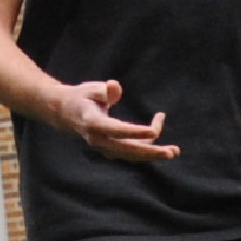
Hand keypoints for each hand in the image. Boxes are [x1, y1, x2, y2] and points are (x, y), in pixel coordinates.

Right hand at [53, 76, 177, 162]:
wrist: (66, 114)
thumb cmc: (82, 97)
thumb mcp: (90, 88)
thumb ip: (104, 89)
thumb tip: (115, 86)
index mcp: (92, 122)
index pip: (116, 130)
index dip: (135, 132)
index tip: (154, 131)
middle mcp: (98, 139)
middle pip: (127, 150)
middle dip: (150, 151)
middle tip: (172, 152)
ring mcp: (103, 147)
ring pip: (131, 155)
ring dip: (152, 154)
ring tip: (174, 151)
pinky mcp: (109, 150)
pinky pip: (130, 153)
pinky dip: (146, 149)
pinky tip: (160, 143)